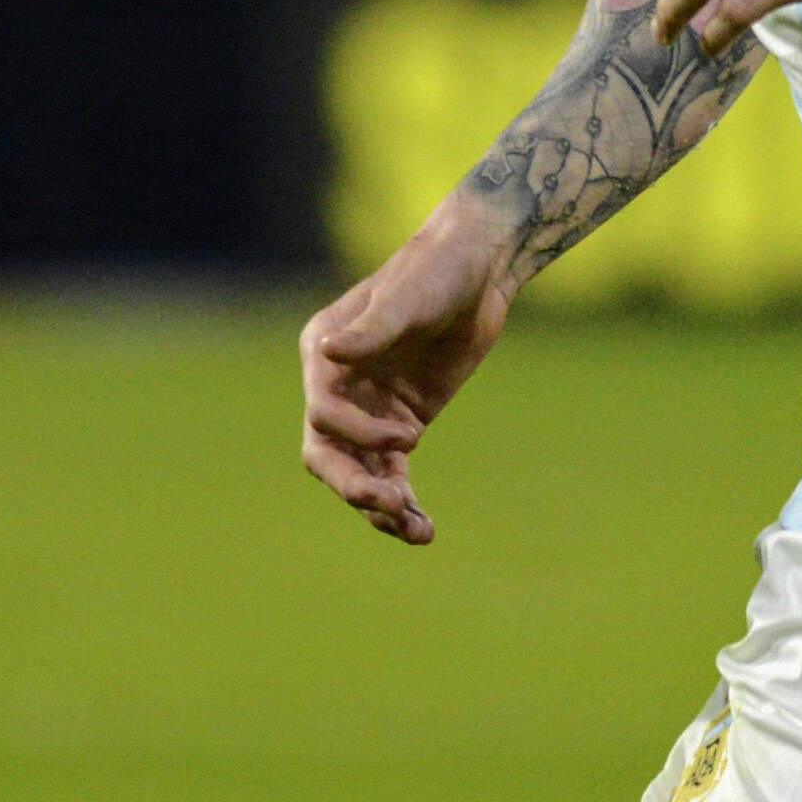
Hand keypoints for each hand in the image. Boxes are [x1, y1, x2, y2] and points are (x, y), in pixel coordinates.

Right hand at [297, 211, 514, 543]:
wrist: (479, 269)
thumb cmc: (436, 271)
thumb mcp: (406, 299)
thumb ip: (371, 331)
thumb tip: (329, 353)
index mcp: (323, 354)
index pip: (322, 415)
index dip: (359, 434)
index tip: (410, 433)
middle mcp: (339, 387)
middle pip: (328, 455)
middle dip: (354, 486)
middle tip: (390, 507)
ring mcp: (369, 410)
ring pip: (360, 473)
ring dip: (381, 507)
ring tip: (418, 532)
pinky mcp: (402, 424)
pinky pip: (391, 472)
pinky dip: (403, 502)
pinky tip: (422, 529)